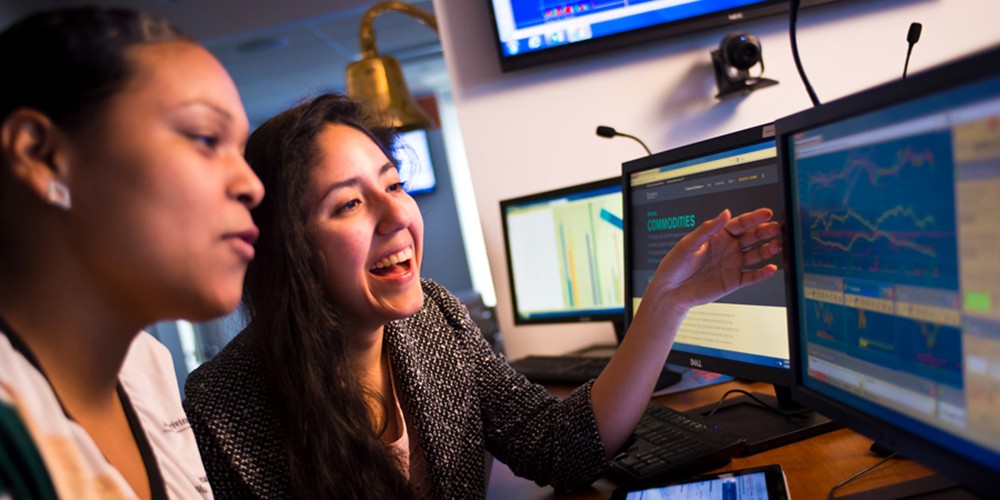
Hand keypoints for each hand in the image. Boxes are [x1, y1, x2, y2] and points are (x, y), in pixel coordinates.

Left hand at [647, 208, 780, 310]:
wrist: (670, 291)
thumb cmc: (675, 265)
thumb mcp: (688, 243)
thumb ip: (708, 229)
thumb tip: (725, 213)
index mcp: (718, 236)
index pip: (740, 224)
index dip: (754, 218)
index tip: (766, 213)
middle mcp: (728, 248)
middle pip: (752, 237)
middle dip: (765, 232)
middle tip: (777, 228)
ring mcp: (732, 264)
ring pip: (755, 255)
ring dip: (767, 250)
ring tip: (778, 245)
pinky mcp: (733, 281)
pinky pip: (751, 276)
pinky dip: (762, 273)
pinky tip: (770, 268)